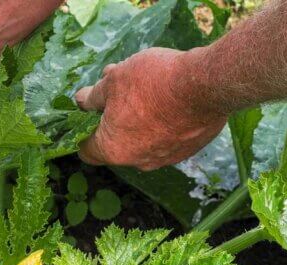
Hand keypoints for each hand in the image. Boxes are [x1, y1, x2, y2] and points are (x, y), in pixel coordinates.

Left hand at [75, 48, 227, 171]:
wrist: (206, 85)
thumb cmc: (152, 83)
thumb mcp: (114, 80)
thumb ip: (93, 96)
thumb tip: (80, 101)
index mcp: (112, 149)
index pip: (87, 151)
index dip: (84, 132)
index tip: (89, 114)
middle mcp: (137, 161)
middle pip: (116, 143)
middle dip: (114, 118)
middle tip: (120, 90)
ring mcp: (164, 159)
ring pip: (142, 140)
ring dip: (139, 118)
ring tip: (146, 87)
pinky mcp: (187, 150)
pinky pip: (167, 138)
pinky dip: (163, 122)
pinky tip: (170, 97)